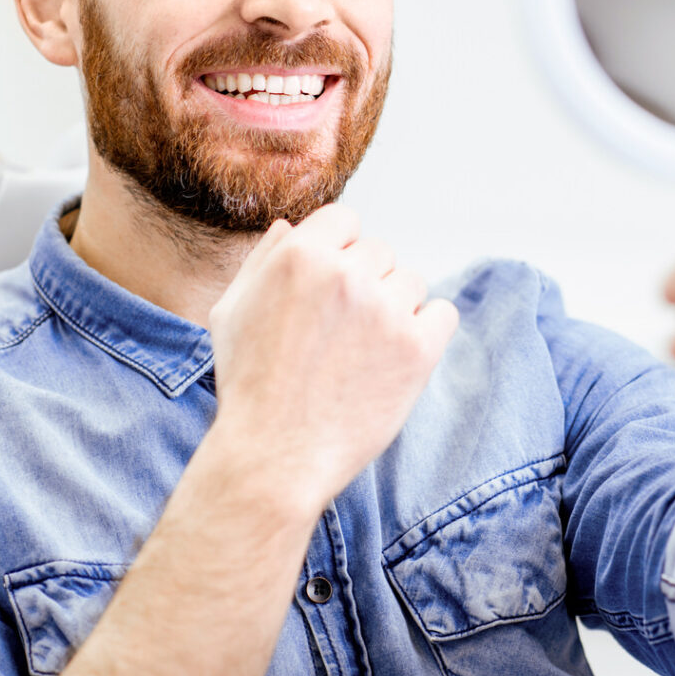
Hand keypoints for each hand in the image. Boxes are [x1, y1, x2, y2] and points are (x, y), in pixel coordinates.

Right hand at [205, 204, 459, 515]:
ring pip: (411, 282)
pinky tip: (396, 357)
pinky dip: (427, 331)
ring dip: (394, 308)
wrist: (274, 456)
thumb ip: (262, 261)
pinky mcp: (418, 349)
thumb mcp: (231, 311)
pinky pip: (443, 314)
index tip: (331, 287)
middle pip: (379, 252)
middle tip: (342, 331)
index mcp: (299, 256)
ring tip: (363, 351)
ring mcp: (385, 310)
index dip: (338, 251)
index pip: (344, 219)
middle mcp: (345, 274)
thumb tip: (291, 227)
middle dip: (365, 283)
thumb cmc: (248, 386)